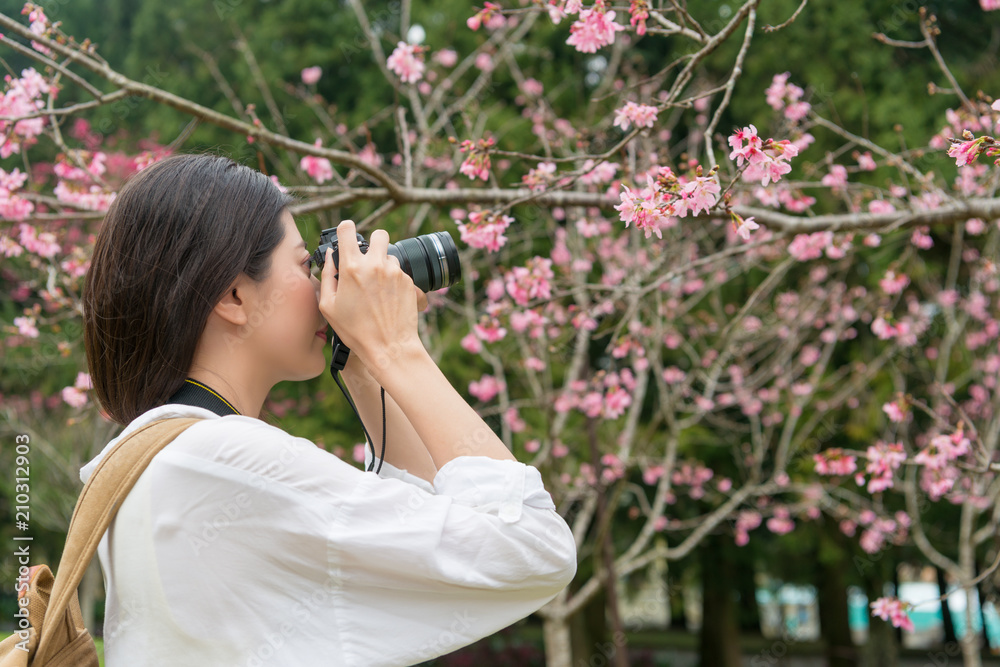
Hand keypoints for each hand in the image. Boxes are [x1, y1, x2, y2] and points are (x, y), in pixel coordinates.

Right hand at [319, 220, 424, 373]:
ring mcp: (395, 272)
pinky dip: (394, 281)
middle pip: (379, 234)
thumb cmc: (356, 331)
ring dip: (384, 265)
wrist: (389, 346)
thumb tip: (329, 258)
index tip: (346, 234)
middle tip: (368, 258)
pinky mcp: (409, 282)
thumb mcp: (328, 306)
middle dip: (374, 243)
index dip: (346, 229)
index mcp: (352, 268)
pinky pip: (400, 272)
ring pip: (390, 256)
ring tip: (377, 288)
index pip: (348, 229)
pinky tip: (388, 299)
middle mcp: (375, 265)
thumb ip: (326, 277)